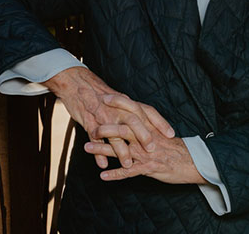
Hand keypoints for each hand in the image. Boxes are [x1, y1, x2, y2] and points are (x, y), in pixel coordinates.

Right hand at [44, 67, 173, 168]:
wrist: (77, 83)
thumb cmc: (99, 93)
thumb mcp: (118, 98)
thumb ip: (130, 110)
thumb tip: (144, 120)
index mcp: (126, 102)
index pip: (147, 110)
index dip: (160, 122)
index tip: (171, 134)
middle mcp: (117, 108)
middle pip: (134, 121)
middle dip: (143, 136)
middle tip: (152, 149)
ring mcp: (103, 115)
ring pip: (115, 133)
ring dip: (122, 150)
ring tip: (128, 164)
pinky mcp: (89, 121)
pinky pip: (95, 139)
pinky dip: (98, 153)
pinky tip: (103, 165)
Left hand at [85, 98, 204, 184]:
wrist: (193, 161)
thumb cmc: (176, 147)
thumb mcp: (161, 132)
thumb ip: (146, 126)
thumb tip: (133, 119)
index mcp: (151, 126)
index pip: (134, 109)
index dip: (119, 103)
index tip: (104, 97)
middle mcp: (147, 137)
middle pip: (124, 128)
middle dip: (105, 126)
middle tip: (90, 125)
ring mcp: (147, 152)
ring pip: (122, 149)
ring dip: (102, 149)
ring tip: (86, 148)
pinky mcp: (148, 167)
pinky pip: (129, 171)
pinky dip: (115, 174)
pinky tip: (102, 175)